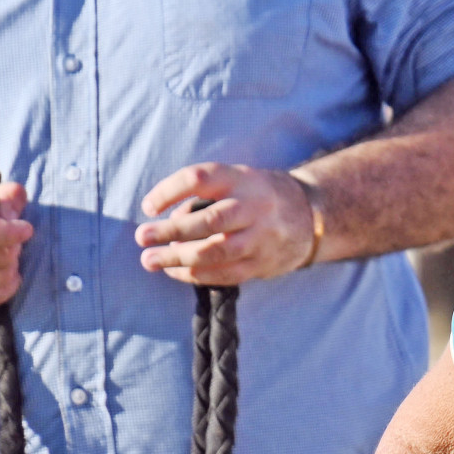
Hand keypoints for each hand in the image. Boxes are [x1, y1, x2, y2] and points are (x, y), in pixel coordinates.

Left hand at [136, 164, 315, 286]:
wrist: (311, 215)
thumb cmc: (258, 195)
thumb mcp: (237, 180)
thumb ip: (204, 197)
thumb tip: (168, 225)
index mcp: (242, 179)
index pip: (200, 178)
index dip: (169, 191)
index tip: (148, 206)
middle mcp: (253, 207)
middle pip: (209, 220)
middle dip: (170, 231)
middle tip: (141, 237)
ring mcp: (261, 238)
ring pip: (216, 252)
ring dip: (178, 258)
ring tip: (150, 260)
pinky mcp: (263, 263)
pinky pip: (225, 274)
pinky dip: (195, 275)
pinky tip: (175, 272)